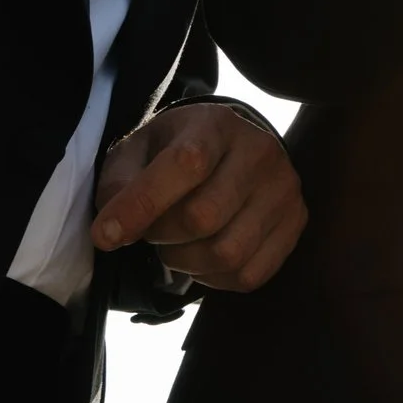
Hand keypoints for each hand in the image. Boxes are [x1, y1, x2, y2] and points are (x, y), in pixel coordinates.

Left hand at [89, 102, 304, 291]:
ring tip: (176, 245)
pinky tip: (204, 257)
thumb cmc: (175, 150)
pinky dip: (214, 278)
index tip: (105, 235)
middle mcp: (260, 152)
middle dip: (162, 236)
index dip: (142, 205)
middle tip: (150, 231)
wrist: (231, 147)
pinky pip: (250, 274)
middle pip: (204, 217)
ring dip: (186, 262)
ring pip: (228, 253)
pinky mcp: (297, 222)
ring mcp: (285, 189)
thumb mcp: (138, 150)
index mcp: (216, 124)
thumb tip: (112, 232)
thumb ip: (119, 184)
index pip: (185, 165)